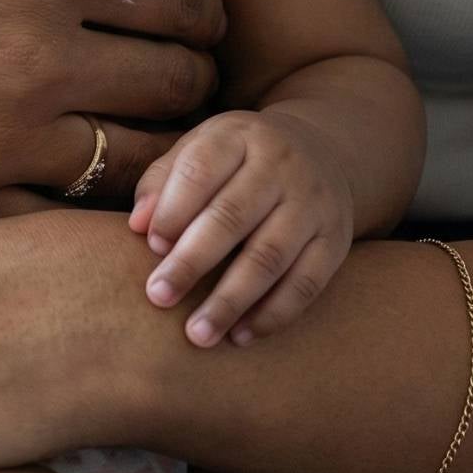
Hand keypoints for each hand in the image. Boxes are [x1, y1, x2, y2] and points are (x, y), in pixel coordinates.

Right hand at [0, 0, 223, 218]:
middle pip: (177, 87)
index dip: (201, 7)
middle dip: (191, 77)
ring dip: (154, 149)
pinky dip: (80, 207)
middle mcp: (37, 59)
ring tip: (134, 134)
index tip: (190, 14)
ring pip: (134, 165)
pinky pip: (56, 223)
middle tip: (178, 77)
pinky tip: (63, 182)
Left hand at [129, 108, 354, 347]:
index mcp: (238, 136)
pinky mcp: (335, 241)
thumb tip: (137, 226)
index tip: (150, 247)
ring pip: (270, 257)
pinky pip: (306, 284)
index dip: (174, 209)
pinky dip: (273, 314)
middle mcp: (280, 165)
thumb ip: (163, 182)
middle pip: (232, 216)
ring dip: (230, 300)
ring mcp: (312, 204)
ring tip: (197, 334)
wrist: (321, 152)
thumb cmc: (236, 160)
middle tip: (158, 297)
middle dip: (192, 261)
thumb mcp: (200, 149)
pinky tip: (240, 336)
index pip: (201, 169)